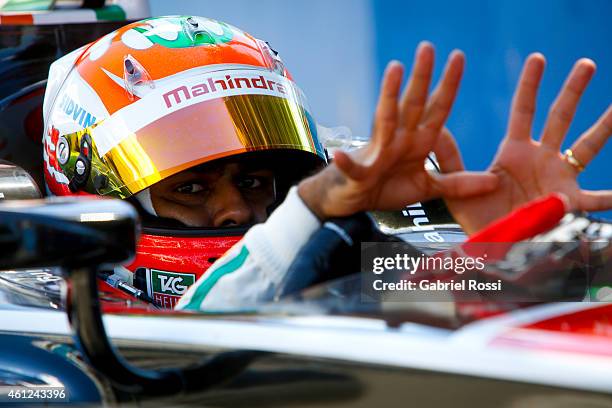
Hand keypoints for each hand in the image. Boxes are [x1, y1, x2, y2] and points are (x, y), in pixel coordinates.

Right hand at [299, 42, 497, 219]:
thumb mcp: (428, 188)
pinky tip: (340, 156)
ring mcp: (378, 153)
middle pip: (412, 104)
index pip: (436, 109)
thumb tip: (496, 183)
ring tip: (394, 69)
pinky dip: (346, 163)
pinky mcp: (358, 174)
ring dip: (389, 95)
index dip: (448, 85)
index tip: (458, 56)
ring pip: (385, 120)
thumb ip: (458, 185)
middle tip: (428, 46)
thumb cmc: (387, 188)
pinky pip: (353, 168)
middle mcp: (398, 140)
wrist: (354, 201)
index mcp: (418, 142)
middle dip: (422, 77)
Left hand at [439, 53, 611, 233]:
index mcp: (515, 151)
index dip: (530, 85)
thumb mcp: (458, 186)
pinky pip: (595, 199)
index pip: (524, 110)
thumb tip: (437, 130)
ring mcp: (558, 178)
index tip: (538, 58)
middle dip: (572, 91)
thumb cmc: (477, 217)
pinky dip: (610, 196)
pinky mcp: (568, 203)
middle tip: (586, 63)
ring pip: (587, 147)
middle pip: (559, 117)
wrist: (490, 246)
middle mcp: (541, 158)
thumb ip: (449, 158)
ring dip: (604, 126)